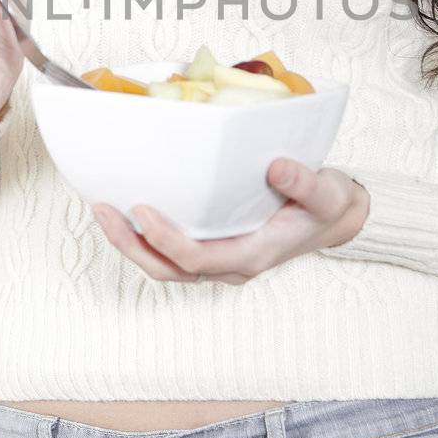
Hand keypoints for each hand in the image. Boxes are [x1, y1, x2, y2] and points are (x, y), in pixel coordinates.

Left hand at [91, 160, 370, 283]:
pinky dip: (145, 236)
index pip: (196, 259)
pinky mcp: (213, 248)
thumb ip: (306, 184)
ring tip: (102, 209)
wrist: (335, 220)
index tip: (141, 209)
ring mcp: (218, 260)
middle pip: (167, 269)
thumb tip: (278, 167)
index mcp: (252, 256)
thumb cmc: (327, 207)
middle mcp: (229, 265)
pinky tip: (128, 208)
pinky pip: (170, 252)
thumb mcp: (327, 194)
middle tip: (101, 209)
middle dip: (130, 244)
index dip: (165, 239)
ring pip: (164, 265)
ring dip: (131, 242)